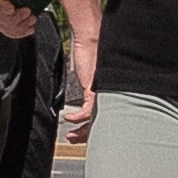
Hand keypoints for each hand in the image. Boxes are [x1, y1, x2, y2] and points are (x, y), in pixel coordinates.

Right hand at [59, 0, 102, 143]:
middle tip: (76, 140)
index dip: (93, 127)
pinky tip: (69, 118)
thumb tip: (85, 95)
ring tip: (72, 135)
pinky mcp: (95, 90)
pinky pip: (87, 110)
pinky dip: (78, 117)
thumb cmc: (92, 51)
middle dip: (88, 134)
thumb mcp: (90, 73)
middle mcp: (108, 95)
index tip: (83, 134)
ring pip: (95, 119)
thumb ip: (90, 86)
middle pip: (100, 121)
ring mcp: (103, 94)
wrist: (92, 37)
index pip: (102, 116)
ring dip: (82, 130)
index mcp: (108, 93)